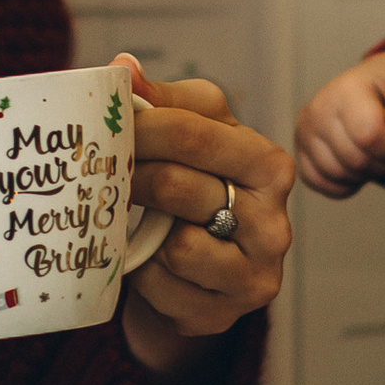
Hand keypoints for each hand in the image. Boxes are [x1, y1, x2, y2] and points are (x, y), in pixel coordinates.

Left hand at [117, 61, 293, 376]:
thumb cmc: (199, 185)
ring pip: (176, 247)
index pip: (194, 133)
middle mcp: (275, 225)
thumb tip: (123, 68)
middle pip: (178, 186)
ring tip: (144, 221)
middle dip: (133, 177)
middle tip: (111, 174)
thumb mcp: (193, 132)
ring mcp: (254, 276)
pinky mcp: (222, 315)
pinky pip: (162, 288)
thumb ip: (161, 99)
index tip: (110, 129)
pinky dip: (144, 273)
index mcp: (270, 166)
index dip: (141, 127)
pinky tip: (151, 262)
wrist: (204, 269)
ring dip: (146, 233)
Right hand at [293, 47, 384, 199]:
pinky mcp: (299, 151)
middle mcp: (317, 109)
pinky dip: (345, 183)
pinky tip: (357, 163)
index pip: (368, 136)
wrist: (371, 79)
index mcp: (347, 89)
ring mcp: (304, 131)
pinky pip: (322, 183)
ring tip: (373, 150)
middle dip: (383, 162)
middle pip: (355, 160)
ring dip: (366, 173)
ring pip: (339, 175)